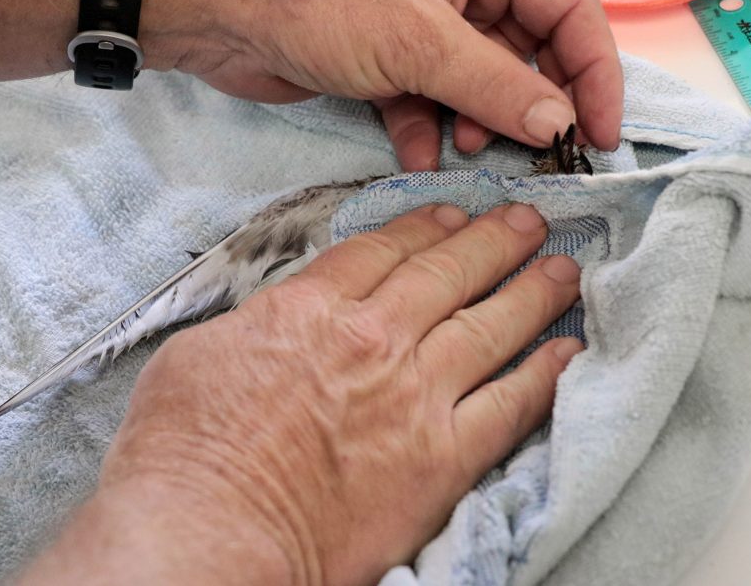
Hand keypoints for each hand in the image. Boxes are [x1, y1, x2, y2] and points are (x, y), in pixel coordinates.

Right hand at [22, 204, 582, 585]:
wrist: (211, 536)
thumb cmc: (182, 456)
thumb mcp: (196, 357)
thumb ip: (256, 326)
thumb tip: (280, 318)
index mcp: (310, 311)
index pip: (382, 252)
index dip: (423, 227)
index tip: (450, 214)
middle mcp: (374, 340)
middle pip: (447, 274)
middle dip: (492, 241)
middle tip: (527, 220)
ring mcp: (416, 397)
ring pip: (490, 326)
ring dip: (532, 292)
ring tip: (561, 269)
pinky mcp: (443, 460)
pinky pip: (511, 406)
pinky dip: (544, 375)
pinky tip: (567, 352)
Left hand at [142, 0, 622, 170]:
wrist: (226, 18)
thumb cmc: (319, 1)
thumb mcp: (419, 42)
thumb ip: (495, 84)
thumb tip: (558, 122)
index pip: (570, 12)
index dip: (592, 73)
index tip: (598, 133)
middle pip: (526, 53)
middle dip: (527, 106)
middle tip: (534, 156)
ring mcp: (425, 27)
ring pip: (477, 84)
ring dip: (477, 123)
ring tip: (465, 149)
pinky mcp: (389, 62)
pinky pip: (430, 100)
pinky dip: (429, 129)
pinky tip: (421, 154)